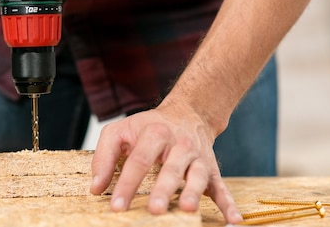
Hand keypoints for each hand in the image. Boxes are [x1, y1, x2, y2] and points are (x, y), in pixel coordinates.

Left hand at [90, 101, 243, 224]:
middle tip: (154, 210)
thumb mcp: (121, 131)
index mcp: (154, 134)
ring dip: (193, 193)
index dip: (127, 184)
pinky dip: (229, 204)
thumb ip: (104, 156)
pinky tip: (233, 220)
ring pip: (196, 176)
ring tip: (186, 208)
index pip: (139, 160)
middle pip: (170, 168)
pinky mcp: (211, 170)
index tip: (116, 206)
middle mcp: (179, 145)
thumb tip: (96, 188)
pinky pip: (222, 187)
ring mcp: (197, 158)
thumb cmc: (148, 128)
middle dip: (162, 190)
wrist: (187, 113)